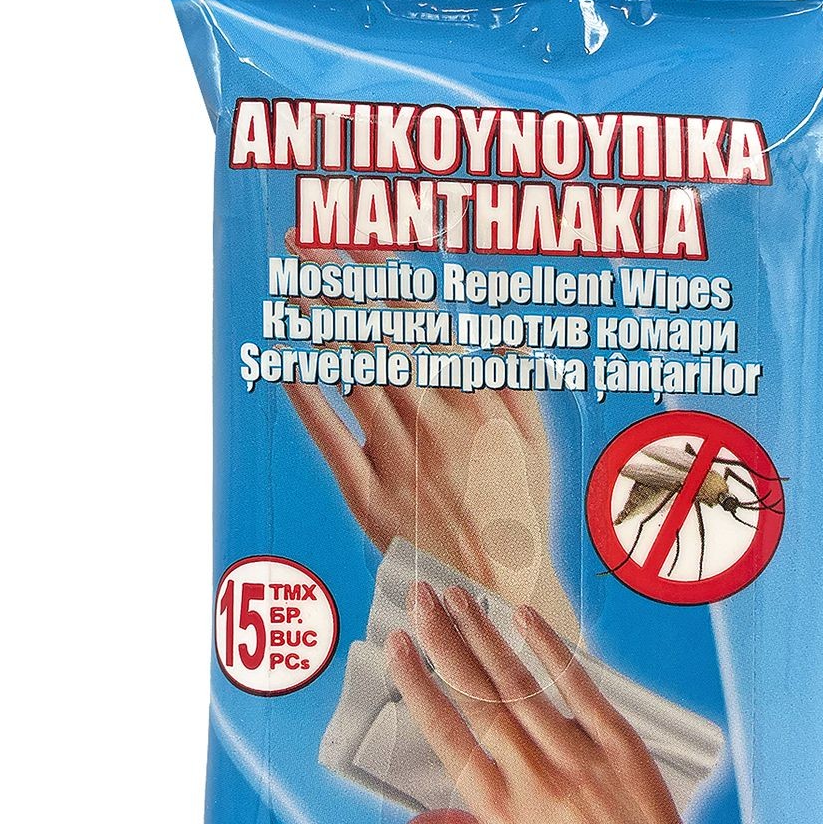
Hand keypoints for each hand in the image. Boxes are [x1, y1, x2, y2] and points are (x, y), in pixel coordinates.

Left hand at [279, 234, 578, 638]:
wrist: (497, 589)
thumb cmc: (519, 512)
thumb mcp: (537, 443)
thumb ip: (516, 383)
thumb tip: (498, 332)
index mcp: (475, 402)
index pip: (419, 318)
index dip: (381, 272)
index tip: (354, 234)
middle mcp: (433, 422)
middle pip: (375, 334)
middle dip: (333, 280)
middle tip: (299, 237)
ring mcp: (398, 459)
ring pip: (349, 376)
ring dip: (314, 325)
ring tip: (287, 284)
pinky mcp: (368, 499)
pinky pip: (330, 440)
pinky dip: (306, 401)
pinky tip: (285, 365)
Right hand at [387, 583, 810, 823]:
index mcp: (500, 813)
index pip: (446, 734)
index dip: (417, 685)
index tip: (396, 647)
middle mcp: (533, 778)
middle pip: (476, 697)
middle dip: (443, 641)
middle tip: (420, 598)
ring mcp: (578, 757)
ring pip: (518, 685)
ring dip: (484, 636)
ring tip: (458, 596)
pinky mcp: (620, 744)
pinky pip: (578, 687)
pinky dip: (550, 650)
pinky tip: (524, 618)